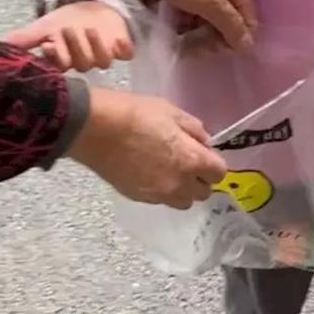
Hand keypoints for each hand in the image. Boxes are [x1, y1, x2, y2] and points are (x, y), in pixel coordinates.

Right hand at [7, 1, 133, 72]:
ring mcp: (103, 56)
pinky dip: (122, 48)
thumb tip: (0, 43)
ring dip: (94, 46)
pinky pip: (125, 54)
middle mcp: (83, 62)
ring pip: (100, 61)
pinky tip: (118, 41)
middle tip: (66, 31)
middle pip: (79, 64)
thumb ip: (26, 37)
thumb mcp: (45, 26)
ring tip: (88, 30)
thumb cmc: (69, 21)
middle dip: (73, 48)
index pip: (58, 66)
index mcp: (64, 60)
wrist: (95, 8)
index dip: (54, 58)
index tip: (47, 45)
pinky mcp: (122, 50)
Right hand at [67, 84, 225, 208]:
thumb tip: (204, 142)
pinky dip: (160, 190)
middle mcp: (180, 184)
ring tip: (168, 171)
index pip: (219, 173)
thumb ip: (194, 129)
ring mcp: (159, 194)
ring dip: (182, 190)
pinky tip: (148, 173)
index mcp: (193, 160)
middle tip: (186, 163)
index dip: (213, 164)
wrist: (94, 129)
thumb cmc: (135, 114)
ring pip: (183, 202)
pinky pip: (160, 200)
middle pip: (203, 193)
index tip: (203, 154)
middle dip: (199, 179)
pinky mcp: (139, 198)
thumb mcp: (171, 111)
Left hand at [122, 0, 256, 49]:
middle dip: (214, 39)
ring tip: (183, 39)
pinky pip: (192, 19)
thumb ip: (230, 24)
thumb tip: (249, 47)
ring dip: (198, 35)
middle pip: (227, 25)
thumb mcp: (208, 0)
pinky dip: (186, 27)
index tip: (216, 50)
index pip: (247, 22)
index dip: (236, 40)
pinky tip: (175, 29)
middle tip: (196, 48)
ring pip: (209, 24)